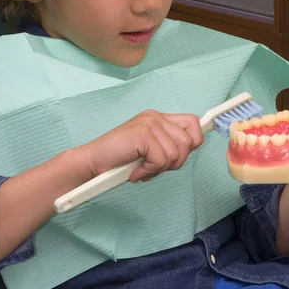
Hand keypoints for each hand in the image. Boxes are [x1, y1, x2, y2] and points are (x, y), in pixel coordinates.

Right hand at [85, 110, 203, 182]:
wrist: (94, 161)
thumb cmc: (120, 159)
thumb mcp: (150, 150)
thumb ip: (167, 145)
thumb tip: (190, 148)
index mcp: (159, 118)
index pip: (192, 122)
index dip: (194, 141)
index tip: (186, 154)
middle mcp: (156, 117)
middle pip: (188, 142)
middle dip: (176, 162)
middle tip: (155, 168)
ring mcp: (149, 123)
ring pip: (176, 154)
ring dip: (159, 169)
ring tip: (143, 170)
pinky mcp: (143, 134)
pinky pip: (161, 160)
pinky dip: (148, 171)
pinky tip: (136, 172)